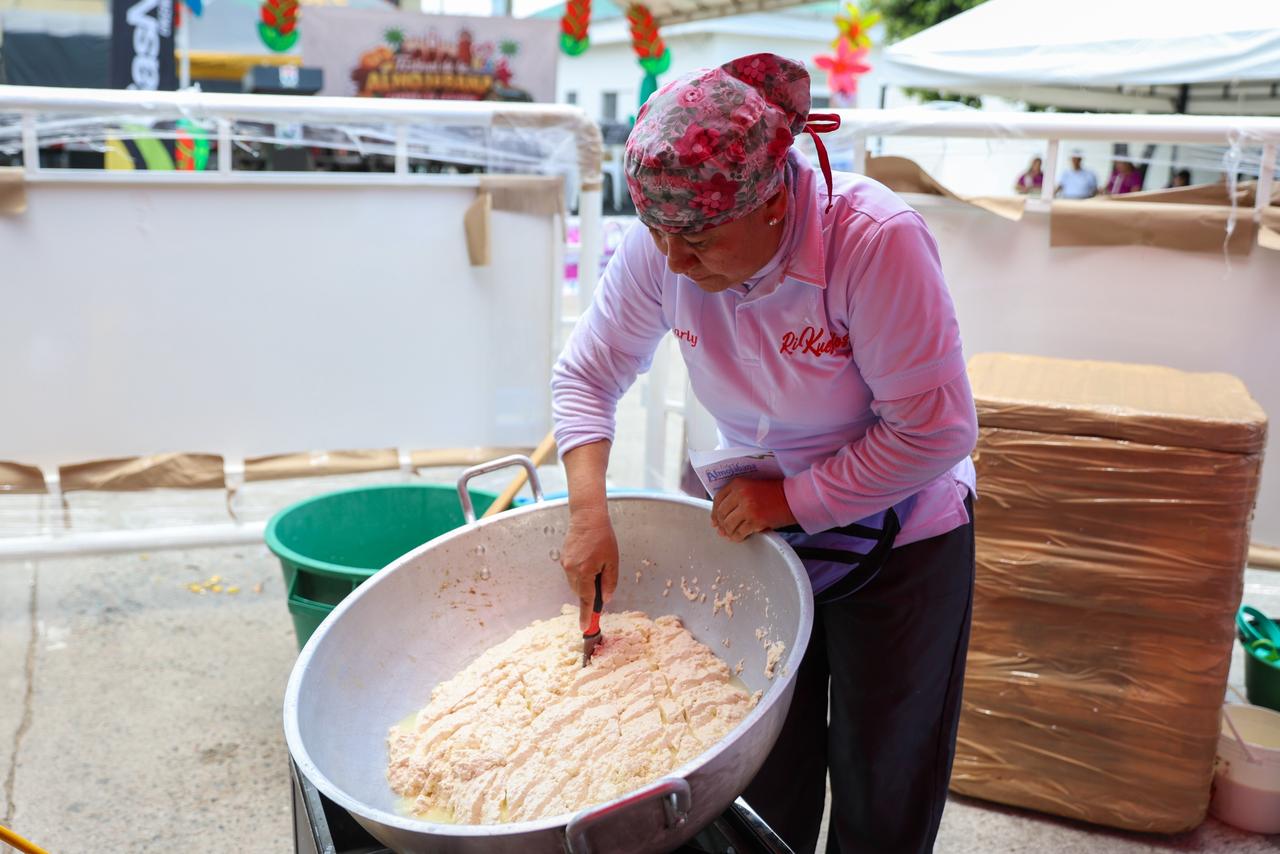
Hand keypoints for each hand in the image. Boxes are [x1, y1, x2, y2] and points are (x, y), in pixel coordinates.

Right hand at [560, 508, 618, 630]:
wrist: (587, 517)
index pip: (585, 599)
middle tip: (602, 579)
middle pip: (580, 592)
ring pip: (575, 584)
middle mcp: (571, 570)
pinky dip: (580, 574)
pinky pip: (572, 574)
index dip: (585, 615)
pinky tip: (589, 560)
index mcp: (584, 571)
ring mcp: (565, 564)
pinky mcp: (563, 559)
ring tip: (597, 563)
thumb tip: (605, 599)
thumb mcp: (612, 561)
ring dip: (585, 582)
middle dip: (590, 592)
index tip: (585, 627)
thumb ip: (609, 583)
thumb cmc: (602, 537)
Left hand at [710, 478, 795, 542]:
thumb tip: (721, 517)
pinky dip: (738, 537)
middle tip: (722, 531)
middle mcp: (740, 494)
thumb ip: (737, 497)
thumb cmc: (775, 493)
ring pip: (729, 524)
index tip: (715, 519)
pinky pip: (740, 532)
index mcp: (738, 484)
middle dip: (721, 524)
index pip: (718, 498)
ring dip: (729, 532)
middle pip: (722, 513)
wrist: (793, 498)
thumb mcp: (752, 487)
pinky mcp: (755, 520)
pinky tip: (740, 537)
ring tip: (732, 535)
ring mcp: (747, 508)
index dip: (714, 512)